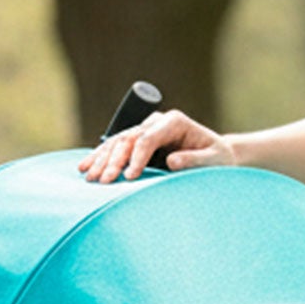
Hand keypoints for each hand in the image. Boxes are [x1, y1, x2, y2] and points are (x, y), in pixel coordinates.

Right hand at [78, 109, 236, 182]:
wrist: (216, 155)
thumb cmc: (219, 158)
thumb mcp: (214, 160)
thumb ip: (194, 160)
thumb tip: (171, 161)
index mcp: (174, 122)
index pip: (148, 137)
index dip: (137, 157)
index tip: (130, 177)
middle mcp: (157, 122)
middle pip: (128, 139)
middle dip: (114, 161)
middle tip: (104, 181)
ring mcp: (146, 130)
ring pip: (117, 142)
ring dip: (101, 159)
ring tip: (88, 176)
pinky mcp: (139, 141)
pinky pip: (116, 148)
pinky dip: (100, 157)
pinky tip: (85, 167)